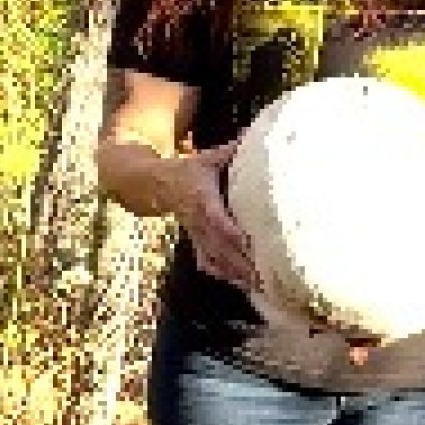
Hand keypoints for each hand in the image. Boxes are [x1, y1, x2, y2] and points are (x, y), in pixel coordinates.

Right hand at [177, 142, 259, 288]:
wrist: (158, 185)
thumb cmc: (188, 170)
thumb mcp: (208, 157)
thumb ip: (231, 151)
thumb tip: (255, 138)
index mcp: (202, 199)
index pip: (218, 220)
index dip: (232, 233)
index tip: (249, 243)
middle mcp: (198, 221)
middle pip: (220, 247)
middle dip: (242, 262)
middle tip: (266, 275)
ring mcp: (196, 235)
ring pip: (216, 260)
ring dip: (237, 274)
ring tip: (261, 286)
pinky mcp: (196, 243)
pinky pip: (209, 264)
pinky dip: (225, 276)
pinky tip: (244, 285)